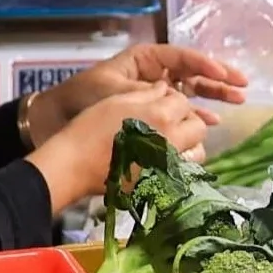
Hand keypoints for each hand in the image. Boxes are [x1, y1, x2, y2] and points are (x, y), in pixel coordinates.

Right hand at [30, 85, 211, 210]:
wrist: (74, 165)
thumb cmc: (90, 128)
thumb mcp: (117, 100)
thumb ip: (147, 93)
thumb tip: (165, 88)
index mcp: (161, 116)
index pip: (184, 102)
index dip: (173, 100)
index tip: (161, 102)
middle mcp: (172, 140)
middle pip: (198, 127)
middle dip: (187, 120)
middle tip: (168, 121)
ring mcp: (168, 166)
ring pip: (196, 152)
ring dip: (188, 143)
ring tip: (168, 141)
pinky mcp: (161, 184)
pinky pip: (182, 172)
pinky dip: (178, 164)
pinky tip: (160, 160)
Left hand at [32, 44, 245, 143]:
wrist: (57, 120)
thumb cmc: (82, 98)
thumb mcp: (115, 91)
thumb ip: (146, 94)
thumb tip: (177, 99)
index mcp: (145, 59)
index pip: (182, 57)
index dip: (205, 63)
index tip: (223, 72)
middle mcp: (153, 73)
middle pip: (193, 72)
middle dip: (218, 78)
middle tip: (243, 85)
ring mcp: (154, 92)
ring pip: (191, 91)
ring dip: (213, 96)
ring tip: (237, 100)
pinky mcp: (151, 113)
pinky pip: (180, 111)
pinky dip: (196, 116)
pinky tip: (212, 123)